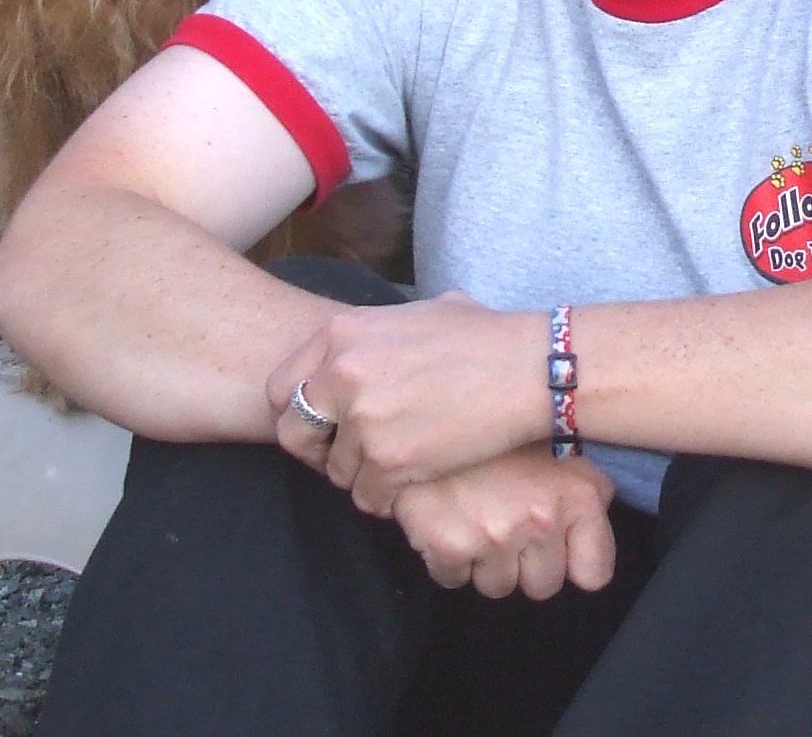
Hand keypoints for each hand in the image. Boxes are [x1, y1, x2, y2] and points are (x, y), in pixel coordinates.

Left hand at [268, 292, 545, 506]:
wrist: (529, 368)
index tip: (327, 425)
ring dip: (365, 474)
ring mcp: (362, 420)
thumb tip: (361, 351)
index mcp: (341, 334)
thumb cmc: (485, 338)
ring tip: (405, 459)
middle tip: (352, 455)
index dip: (301, 413)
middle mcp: (341, 374)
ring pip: (336, 472)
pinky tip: (420, 475)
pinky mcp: (388, 460)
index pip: (282, 388)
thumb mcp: (417, 315)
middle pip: (292, 434)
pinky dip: (390, 495)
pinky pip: (368, 497)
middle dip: (318, 451)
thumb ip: (374, 336)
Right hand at [392, 444, 617, 599]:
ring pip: (497, 586)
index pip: (594, 573)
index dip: (572, 561)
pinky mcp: (450, 546)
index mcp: (578, 495)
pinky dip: (447, 558)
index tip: (558, 546)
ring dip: (485, 561)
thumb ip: (585, 490)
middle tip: (506, 522)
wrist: (433, 402)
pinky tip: (446, 517)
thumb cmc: (501, 426)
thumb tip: (591, 537)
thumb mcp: (562, 444)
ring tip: (475, 514)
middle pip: (542, 586)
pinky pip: (452, 579)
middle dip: (525, 563)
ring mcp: (496, 535)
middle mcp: (542, 519)